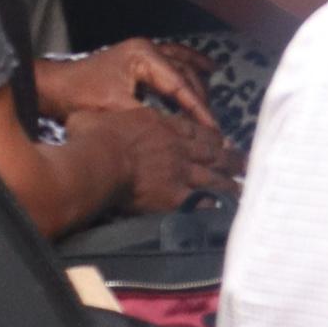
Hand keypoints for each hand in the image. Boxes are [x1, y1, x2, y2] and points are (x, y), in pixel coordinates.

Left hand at [37, 40, 218, 130]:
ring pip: (181, 65)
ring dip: (198, 82)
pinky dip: (189, 64)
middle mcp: (147, 49)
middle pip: (183, 74)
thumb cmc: (78, 97)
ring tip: (214, 99)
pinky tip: (205, 68)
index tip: (211, 128)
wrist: (52, 87)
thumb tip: (176, 133)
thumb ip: (148, 119)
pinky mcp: (138, 57)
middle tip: (211, 125)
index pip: (178, 84)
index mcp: (142, 56)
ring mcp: (143, 51)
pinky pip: (172, 58)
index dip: (196, 109)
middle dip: (199, 99)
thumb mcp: (115, 111)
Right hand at [75, 96, 241, 212]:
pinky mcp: (174, 195)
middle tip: (244, 163)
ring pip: (213, 176)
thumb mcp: (93, 117)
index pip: (193, 130)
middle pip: (212, 151)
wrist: (99, 160)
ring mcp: (179, 171)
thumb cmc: (92, 137)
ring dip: (230, 182)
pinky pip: (200, 201)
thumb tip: (83, 119)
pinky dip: (213, 205)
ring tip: (242, 188)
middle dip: (231, 158)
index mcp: (160, 125)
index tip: (222, 141)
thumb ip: (99, 118)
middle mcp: (177, 146)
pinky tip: (223, 209)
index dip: (210, 136)